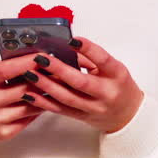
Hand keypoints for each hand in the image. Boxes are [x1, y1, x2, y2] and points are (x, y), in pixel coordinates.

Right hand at [0, 53, 51, 145]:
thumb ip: (0, 69)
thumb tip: (28, 59)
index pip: (5, 69)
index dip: (26, 62)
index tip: (42, 56)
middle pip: (23, 88)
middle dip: (44, 79)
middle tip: (58, 71)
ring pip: (30, 105)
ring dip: (45, 95)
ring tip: (56, 86)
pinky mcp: (4, 133)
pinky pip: (29, 119)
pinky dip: (38, 109)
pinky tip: (44, 102)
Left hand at [19, 36, 143, 134]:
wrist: (127, 115)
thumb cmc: (118, 86)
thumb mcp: (113, 69)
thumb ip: (91, 58)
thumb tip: (65, 47)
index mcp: (117, 75)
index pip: (103, 60)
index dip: (88, 49)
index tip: (72, 40)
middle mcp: (106, 93)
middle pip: (80, 82)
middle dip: (58, 69)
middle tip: (41, 58)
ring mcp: (93, 108)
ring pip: (67, 98)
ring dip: (46, 85)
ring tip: (31, 74)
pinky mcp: (82, 117)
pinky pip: (60, 110)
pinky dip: (44, 102)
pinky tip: (30, 94)